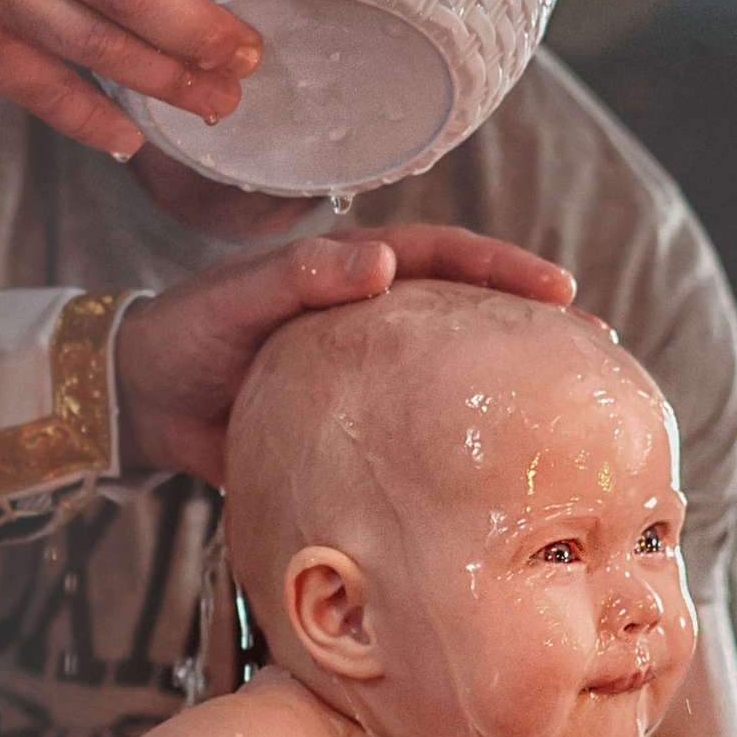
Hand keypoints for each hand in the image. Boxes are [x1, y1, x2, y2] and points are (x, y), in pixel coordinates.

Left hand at [114, 227, 575, 482]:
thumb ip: (304, 275)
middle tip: (598, 344)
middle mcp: (377, 321)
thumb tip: (385, 258)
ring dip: (510, 386)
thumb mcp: (239, 297)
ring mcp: (373, 379)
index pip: (448, 258)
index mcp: (357, 276)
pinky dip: (462, 449)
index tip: (558, 291)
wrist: (137, 404)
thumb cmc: (186, 333)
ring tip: (574, 407)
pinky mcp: (358, 433)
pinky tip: (496, 478)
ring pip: (455, 377)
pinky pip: (421, 436)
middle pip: (472, 316)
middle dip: (535, 326)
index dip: (505, 270)